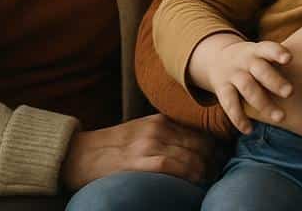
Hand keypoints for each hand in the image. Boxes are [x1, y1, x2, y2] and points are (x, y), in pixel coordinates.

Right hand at [60, 113, 216, 189]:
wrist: (80, 154)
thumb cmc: (111, 147)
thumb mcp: (140, 132)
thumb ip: (163, 135)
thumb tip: (188, 148)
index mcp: (159, 120)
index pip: (196, 130)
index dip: (213, 143)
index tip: (221, 154)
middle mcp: (157, 129)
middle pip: (197, 141)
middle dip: (213, 156)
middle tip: (220, 167)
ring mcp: (148, 144)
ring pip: (189, 153)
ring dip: (206, 167)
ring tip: (212, 177)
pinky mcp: (139, 161)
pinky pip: (172, 165)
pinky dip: (189, 172)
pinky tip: (198, 179)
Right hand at [189, 32, 291, 133]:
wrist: (219, 59)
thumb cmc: (255, 59)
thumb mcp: (264, 52)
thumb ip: (284, 59)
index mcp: (258, 50)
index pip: (268, 48)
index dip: (277, 53)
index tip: (290, 58)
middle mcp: (246, 61)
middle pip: (260, 69)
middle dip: (275, 81)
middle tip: (291, 92)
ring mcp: (233, 75)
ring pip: (247, 88)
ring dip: (263, 103)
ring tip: (281, 118)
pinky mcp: (222, 89)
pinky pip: (229, 104)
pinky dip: (238, 118)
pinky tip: (249, 130)